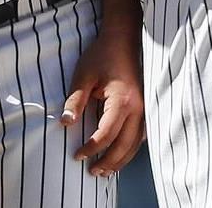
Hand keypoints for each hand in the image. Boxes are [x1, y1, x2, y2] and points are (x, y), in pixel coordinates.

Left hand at [61, 24, 144, 176]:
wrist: (122, 39)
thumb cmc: (101, 55)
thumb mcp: (83, 74)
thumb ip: (75, 99)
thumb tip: (65, 123)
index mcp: (122, 101)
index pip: (107, 134)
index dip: (92, 148)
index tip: (77, 155)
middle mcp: (138, 108)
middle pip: (125, 145)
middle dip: (108, 161)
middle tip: (92, 172)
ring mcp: (145, 108)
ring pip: (136, 144)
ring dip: (121, 159)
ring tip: (106, 171)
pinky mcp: (145, 107)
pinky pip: (141, 135)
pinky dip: (130, 148)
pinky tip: (121, 154)